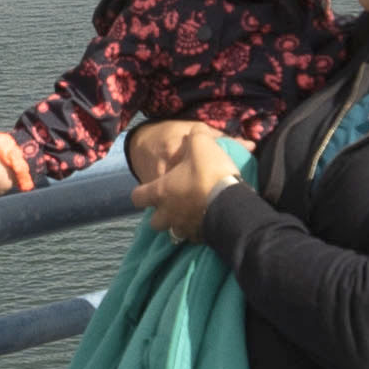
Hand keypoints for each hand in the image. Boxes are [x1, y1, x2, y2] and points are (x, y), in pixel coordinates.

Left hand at [127, 119, 233, 240]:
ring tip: (190, 213)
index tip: (150, 189)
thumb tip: (197, 131)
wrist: (231, 202)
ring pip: (174, 232)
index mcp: (161, 191)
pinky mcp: (201, 237)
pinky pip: (194, 236)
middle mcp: (168, 213)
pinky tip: (206, 219)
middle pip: (154, 222)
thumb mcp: (201, 143)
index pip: (137, 197)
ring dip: (178, 224)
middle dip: (160, 215)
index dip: (141, 192)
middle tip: (171, 204)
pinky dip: (197, 229)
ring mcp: (184, 228)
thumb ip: (196, 135)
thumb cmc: (209, 172)